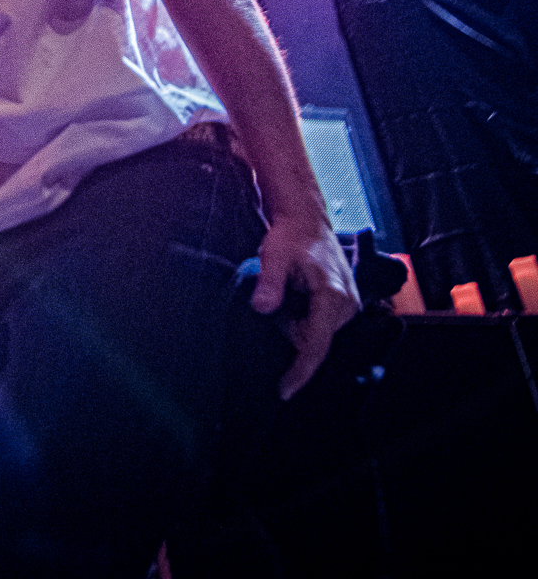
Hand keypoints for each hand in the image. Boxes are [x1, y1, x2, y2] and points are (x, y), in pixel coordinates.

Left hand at [250, 214, 361, 398]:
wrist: (308, 221)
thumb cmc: (291, 236)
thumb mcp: (273, 256)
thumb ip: (269, 283)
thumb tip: (262, 309)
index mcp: (332, 297)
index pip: (316, 345)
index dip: (300, 371)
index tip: (284, 391)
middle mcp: (347, 305)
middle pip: (310, 339)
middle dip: (288, 327)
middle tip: (277, 293)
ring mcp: (348, 306)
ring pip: (313, 332)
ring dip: (294, 320)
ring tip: (288, 287)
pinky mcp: (344, 306)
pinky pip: (317, 323)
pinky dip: (301, 315)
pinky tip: (296, 292)